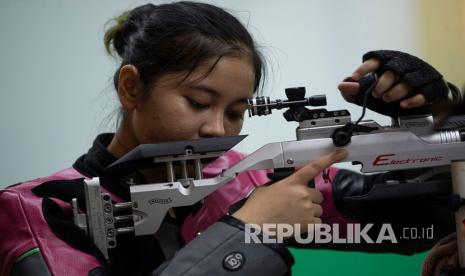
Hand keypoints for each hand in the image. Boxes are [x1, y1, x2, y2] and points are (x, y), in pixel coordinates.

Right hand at [232, 149, 347, 235]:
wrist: (255, 226)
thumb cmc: (258, 208)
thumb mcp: (267, 187)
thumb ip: (281, 183)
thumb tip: (286, 186)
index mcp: (292, 182)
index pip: (314, 167)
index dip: (330, 158)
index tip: (341, 153)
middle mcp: (302, 194)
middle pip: (317, 194)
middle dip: (310, 199)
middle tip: (296, 205)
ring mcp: (307, 208)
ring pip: (318, 208)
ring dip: (310, 212)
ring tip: (294, 215)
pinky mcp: (309, 223)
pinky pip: (318, 222)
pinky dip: (311, 224)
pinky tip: (298, 223)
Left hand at [338, 50, 448, 116]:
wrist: (420, 102)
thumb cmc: (392, 91)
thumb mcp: (369, 91)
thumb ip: (353, 90)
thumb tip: (342, 85)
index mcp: (387, 62)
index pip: (375, 60)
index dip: (364, 68)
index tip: (355, 77)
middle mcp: (403, 65)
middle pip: (392, 70)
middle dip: (381, 83)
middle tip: (375, 94)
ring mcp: (418, 76)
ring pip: (407, 81)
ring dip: (395, 92)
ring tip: (387, 99)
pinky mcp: (430, 88)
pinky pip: (423, 93)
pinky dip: (412, 100)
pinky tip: (403, 104)